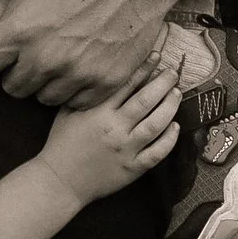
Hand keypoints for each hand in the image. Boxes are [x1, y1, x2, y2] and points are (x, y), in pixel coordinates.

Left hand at [0, 0, 183, 103]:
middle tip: (32, 50)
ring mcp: (77, 73)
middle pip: (11, 87)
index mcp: (19, 31)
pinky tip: (80, 65)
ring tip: (57, 57)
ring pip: (43, 97)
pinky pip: (76, 102)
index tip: (0, 48)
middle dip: (16, 71)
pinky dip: (75, 89)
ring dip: (45, 82)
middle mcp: (45, 58)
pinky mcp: (104, 82)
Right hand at [41, 69, 181, 202]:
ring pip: (156, 124)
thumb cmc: (62, 144)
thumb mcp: (67, 112)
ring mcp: (126, 150)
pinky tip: (175, 126)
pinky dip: (170, 139)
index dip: (144, 69)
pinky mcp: (133, 168)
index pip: (126, 85)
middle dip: (163, 83)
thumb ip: (86, 94)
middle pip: (146, 101)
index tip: (156, 57)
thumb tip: (103, 73)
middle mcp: (115, 129)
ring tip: (177, 94)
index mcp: (98, 113)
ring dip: (170, 106)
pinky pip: (157, 152)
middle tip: (173, 73)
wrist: (60, 181)